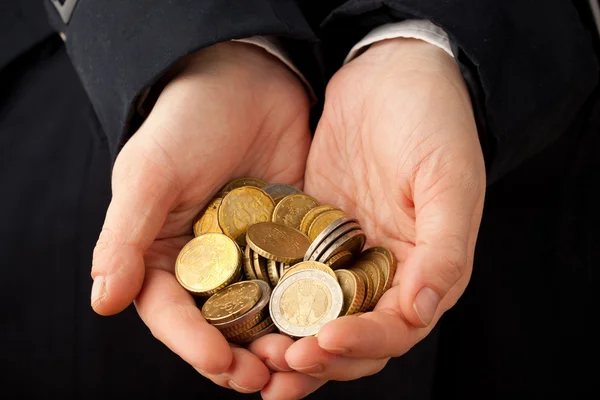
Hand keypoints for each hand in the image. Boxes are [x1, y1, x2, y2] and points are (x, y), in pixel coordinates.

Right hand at [89, 42, 310, 393]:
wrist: (247, 78)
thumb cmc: (187, 121)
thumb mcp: (150, 174)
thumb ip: (125, 236)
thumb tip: (102, 300)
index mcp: (163, 254)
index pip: (171, 312)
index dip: (192, 344)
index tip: (220, 364)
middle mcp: (207, 265)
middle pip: (219, 326)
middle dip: (240, 357)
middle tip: (267, 378)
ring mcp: (252, 256)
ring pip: (264, 314)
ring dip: (278, 342)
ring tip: (300, 361)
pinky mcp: (291, 243)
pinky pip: (301, 282)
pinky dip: (311, 307)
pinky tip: (328, 323)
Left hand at [251, 38, 485, 397]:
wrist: (390, 73)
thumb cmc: (434, 122)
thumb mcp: (450, 181)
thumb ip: (443, 250)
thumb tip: (421, 312)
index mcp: (425, 269)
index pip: (396, 327)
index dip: (363, 343)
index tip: (324, 340)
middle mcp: (384, 271)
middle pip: (352, 335)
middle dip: (319, 357)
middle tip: (280, 363)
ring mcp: (345, 255)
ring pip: (316, 315)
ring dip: (290, 341)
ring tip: (257, 357)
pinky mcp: (310, 234)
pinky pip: (289, 276)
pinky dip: (271, 300)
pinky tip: (243, 313)